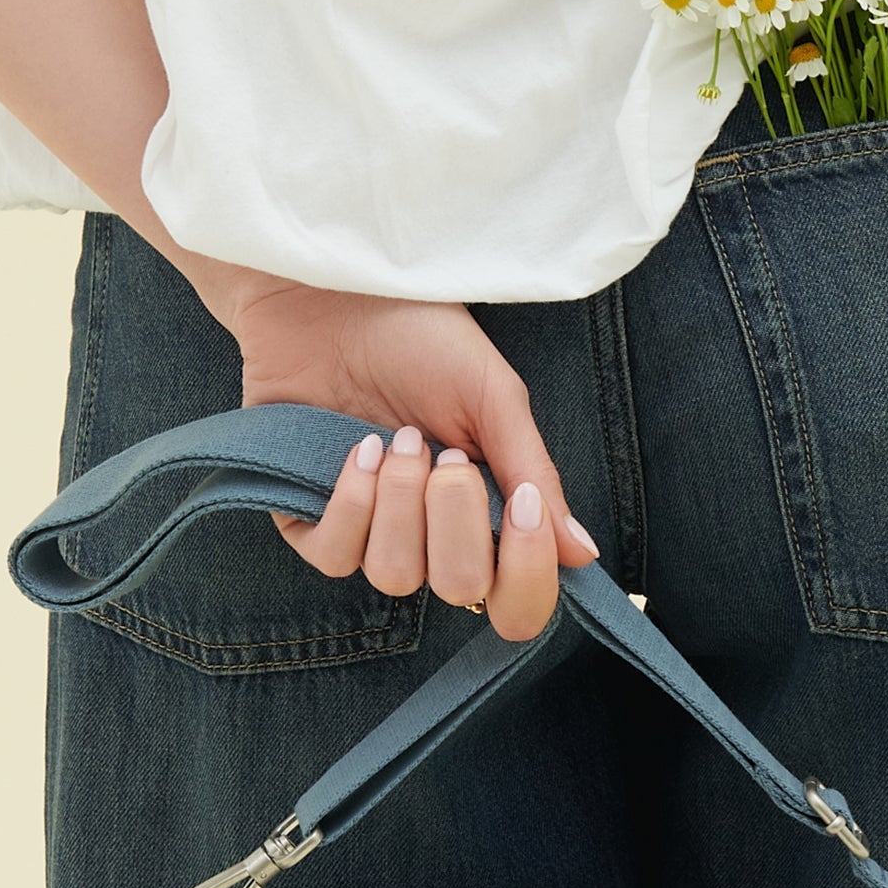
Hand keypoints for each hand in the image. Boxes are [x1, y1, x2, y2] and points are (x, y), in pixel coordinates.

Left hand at [218, 271, 599, 640]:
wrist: (336, 290)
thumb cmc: (420, 337)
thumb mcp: (494, 399)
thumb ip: (534, 475)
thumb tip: (580, 552)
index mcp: (488, 512)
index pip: (517, 598)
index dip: (527, 574)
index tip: (524, 508)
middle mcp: (431, 534)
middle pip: (460, 589)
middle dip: (456, 521)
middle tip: (444, 452)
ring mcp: (369, 531)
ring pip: (395, 576)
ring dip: (401, 505)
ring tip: (399, 440)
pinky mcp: (308, 518)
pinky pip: (334, 557)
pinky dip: (351, 504)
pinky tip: (361, 450)